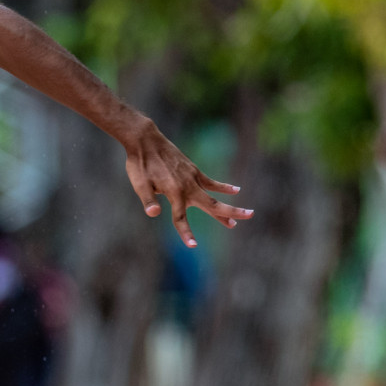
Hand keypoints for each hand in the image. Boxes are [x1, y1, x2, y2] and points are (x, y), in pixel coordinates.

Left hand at [123, 121, 252, 247]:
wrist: (146, 140)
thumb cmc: (139, 164)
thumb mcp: (139, 183)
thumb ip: (148, 199)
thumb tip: (154, 214)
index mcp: (173, 192)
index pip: (180, 218)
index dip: (186, 232)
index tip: (193, 245)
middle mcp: (187, 186)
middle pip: (210, 205)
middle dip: (225, 216)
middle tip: (237, 226)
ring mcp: (192, 178)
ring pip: (214, 196)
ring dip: (229, 206)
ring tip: (247, 214)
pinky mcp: (193, 170)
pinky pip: (211, 181)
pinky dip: (223, 186)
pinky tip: (235, 190)